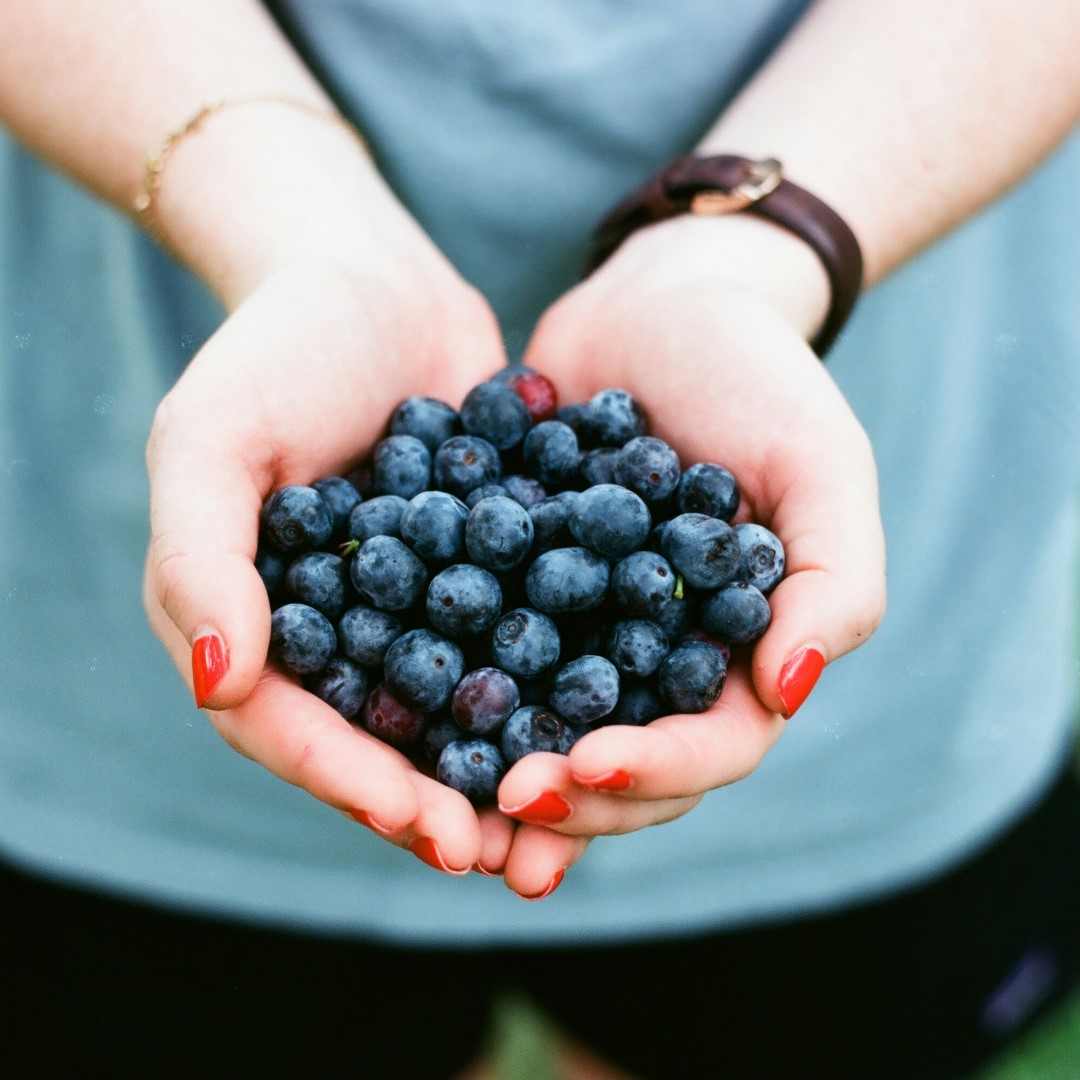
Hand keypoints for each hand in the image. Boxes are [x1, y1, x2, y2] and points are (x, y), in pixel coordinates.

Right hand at [144, 221, 516, 875]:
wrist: (373, 278)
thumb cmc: (276, 348)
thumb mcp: (212, 439)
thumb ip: (199, 560)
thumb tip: (221, 684)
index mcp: (258, 620)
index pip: (290, 726)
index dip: (350, 782)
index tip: (422, 826)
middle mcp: (337, 629)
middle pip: (377, 738)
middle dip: (434, 801)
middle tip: (498, 854)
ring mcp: (416, 605)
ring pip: (453, 707)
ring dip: (501, 766)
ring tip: (560, 816)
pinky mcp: (486, 570)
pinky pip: (516, 637)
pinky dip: (553, 682)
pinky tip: (610, 716)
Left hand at [493, 213, 885, 884]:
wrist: (657, 303)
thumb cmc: (755, 375)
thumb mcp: (819, 463)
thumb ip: (834, 581)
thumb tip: (791, 693)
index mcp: (737, 650)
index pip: (711, 745)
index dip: (657, 770)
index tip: (590, 766)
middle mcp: (657, 658)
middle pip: (621, 762)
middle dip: (569, 795)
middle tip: (507, 802)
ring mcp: (581, 629)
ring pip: (544, 728)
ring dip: (499, 777)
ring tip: (444, 808)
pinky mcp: (514, 589)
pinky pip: (479, 651)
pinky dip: (445, 689)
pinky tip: (394, 716)